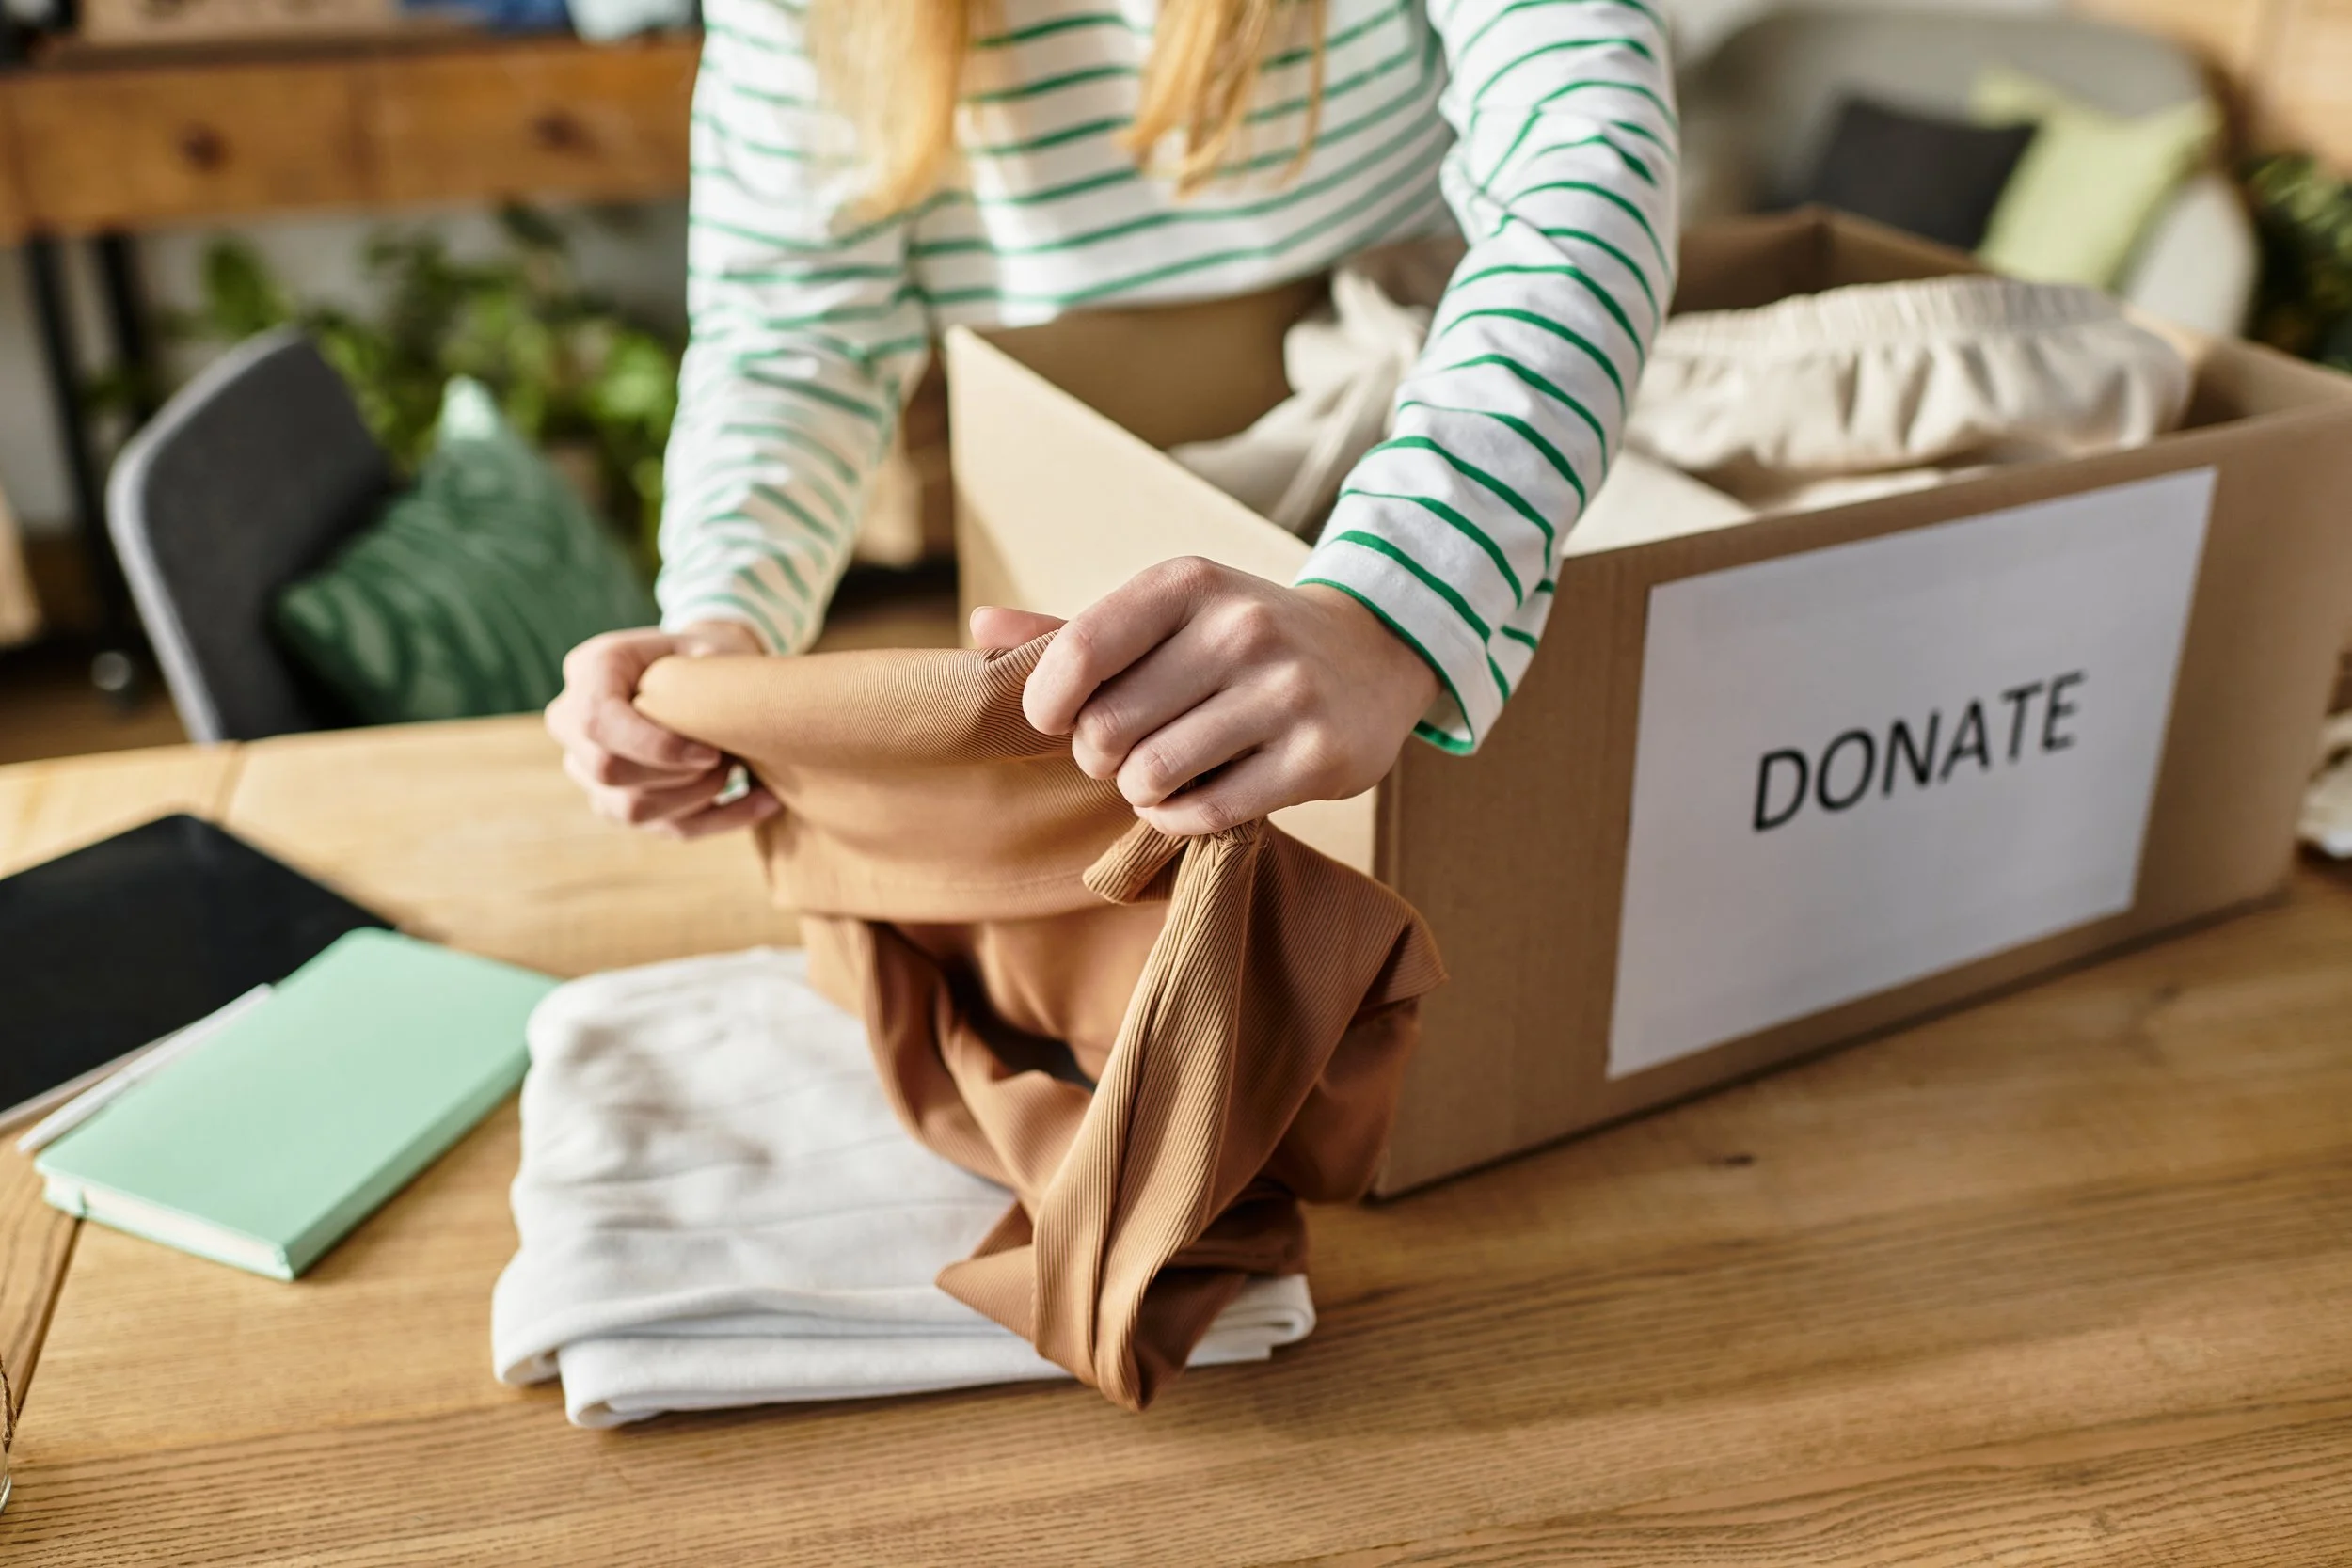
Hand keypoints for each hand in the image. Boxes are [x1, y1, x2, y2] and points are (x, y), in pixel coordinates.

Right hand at [545, 620, 780, 838]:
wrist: (701, 673)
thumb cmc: (706, 656)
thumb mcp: (710, 647)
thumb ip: (707, 674)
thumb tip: (711, 719)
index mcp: (590, 669)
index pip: (600, 722)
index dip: (655, 747)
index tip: (711, 754)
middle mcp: (572, 720)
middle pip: (608, 771)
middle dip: (679, 776)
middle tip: (730, 757)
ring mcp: (586, 768)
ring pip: (631, 809)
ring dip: (697, 798)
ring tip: (739, 770)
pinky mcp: (614, 802)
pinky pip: (662, 827)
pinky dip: (718, 819)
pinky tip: (763, 801)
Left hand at [972, 557, 1438, 835]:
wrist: (1372, 655)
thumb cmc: (1239, 641)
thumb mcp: (1166, 615)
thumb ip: (1073, 631)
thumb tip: (978, 628)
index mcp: (1187, 583)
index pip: (1079, 652)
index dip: (1049, 705)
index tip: (1061, 718)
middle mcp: (1240, 629)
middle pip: (1107, 730)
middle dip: (1100, 757)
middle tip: (1124, 752)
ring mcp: (1285, 692)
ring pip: (1152, 777)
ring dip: (1140, 792)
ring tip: (1162, 773)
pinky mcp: (1318, 756)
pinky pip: (1208, 813)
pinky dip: (1183, 818)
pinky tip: (1199, 795)